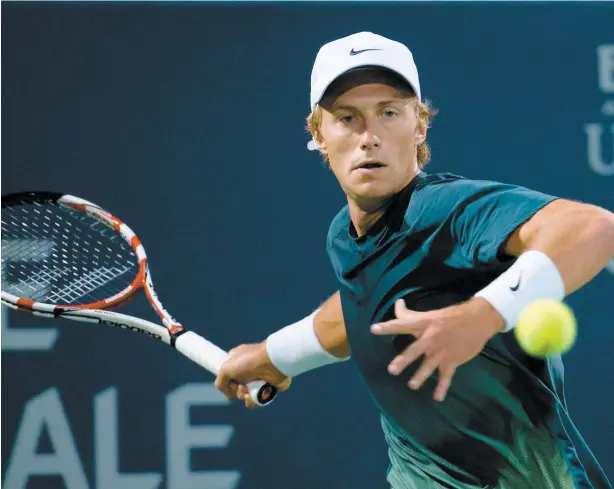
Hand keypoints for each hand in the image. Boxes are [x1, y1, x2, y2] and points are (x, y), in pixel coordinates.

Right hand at [215, 342, 291, 407]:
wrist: (273, 362)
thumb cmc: (249, 361)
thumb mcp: (226, 368)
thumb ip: (220, 383)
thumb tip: (229, 396)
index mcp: (238, 361)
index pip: (229, 376)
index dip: (228, 382)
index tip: (229, 383)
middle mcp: (248, 370)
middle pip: (236, 389)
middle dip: (237, 391)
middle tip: (242, 386)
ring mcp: (258, 379)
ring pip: (246, 396)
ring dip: (244, 397)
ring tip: (249, 392)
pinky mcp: (268, 388)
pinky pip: (257, 400)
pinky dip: (254, 401)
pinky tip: (254, 397)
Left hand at [370, 297, 503, 401]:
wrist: (478, 320)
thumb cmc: (450, 316)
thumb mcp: (430, 313)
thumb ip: (410, 313)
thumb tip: (397, 304)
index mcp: (423, 324)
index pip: (402, 324)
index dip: (387, 327)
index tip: (373, 329)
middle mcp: (430, 338)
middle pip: (414, 350)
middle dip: (403, 360)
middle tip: (392, 370)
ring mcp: (442, 351)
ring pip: (429, 365)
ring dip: (420, 376)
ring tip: (412, 385)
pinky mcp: (452, 360)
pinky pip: (446, 376)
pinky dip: (442, 387)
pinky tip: (437, 397)